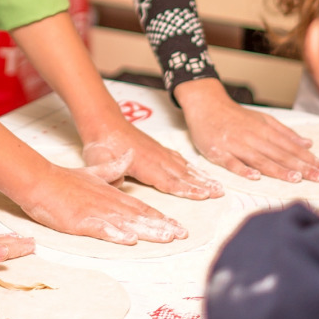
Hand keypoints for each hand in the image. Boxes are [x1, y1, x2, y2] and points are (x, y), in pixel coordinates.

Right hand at [16, 154, 188, 244]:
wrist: (39, 180)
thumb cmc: (64, 180)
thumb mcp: (92, 172)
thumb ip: (112, 168)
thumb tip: (128, 158)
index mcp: (111, 193)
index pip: (141, 207)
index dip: (160, 217)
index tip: (178, 227)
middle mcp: (108, 202)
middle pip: (139, 216)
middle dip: (161, 226)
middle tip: (182, 235)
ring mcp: (95, 211)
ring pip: (126, 222)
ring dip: (147, 230)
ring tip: (165, 237)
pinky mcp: (81, 220)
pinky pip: (101, 228)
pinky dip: (116, 233)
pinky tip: (129, 239)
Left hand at [82, 124, 223, 199]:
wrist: (103, 122)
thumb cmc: (100, 144)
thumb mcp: (99, 160)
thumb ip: (110, 172)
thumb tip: (120, 181)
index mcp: (143, 163)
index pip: (168, 180)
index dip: (186, 189)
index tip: (203, 195)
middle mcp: (155, 157)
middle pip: (182, 174)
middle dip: (201, 185)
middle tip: (220, 192)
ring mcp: (158, 152)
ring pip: (183, 167)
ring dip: (200, 177)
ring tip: (217, 185)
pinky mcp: (157, 149)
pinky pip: (178, 159)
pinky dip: (190, 166)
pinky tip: (198, 172)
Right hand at [175, 77, 318, 181]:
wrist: (205, 104)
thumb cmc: (234, 115)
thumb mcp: (262, 119)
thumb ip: (284, 132)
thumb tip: (307, 143)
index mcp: (264, 130)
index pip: (290, 147)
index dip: (308, 159)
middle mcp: (252, 137)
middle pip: (279, 154)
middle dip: (300, 167)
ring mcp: (235, 145)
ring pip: (259, 159)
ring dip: (277, 169)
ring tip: (295, 179)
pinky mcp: (218, 151)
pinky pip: (231, 162)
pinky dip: (243, 169)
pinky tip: (254, 177)